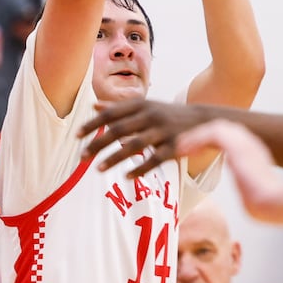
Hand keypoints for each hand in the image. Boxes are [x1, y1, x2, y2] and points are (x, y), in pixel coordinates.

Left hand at [79, 99, 209, 175]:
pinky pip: (154, 160)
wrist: (205, 120)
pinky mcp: (175, 146)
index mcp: (143, 105)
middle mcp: (152, 116)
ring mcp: (164, 131)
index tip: (77, 136)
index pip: (113, 113)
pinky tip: (127, 177)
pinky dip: (140, 169)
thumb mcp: (147, 105)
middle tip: (81, 157)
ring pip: (134, 145)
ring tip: (98, 170)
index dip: (94, 124)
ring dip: (114, 158)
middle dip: (98, 143)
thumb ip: (120, 107)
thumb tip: (94, 105)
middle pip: (119, 129)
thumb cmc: (169, 114)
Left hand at [171, 121, 282, 220]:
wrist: (275, 202)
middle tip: (184, 147)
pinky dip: (197, 139)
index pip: (232, 138)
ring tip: (180, 147)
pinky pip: (213, 134)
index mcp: (255, 153)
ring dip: (196, 136)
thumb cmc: (267, 205)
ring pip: (215, 128)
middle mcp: (250, 143)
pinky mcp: (237, 146)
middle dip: (202, 136)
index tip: (197, 153)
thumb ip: (250, 187)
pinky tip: (185, 151)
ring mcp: (245, 143)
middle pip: (223, 129)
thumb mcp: (256, 192)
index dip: (212, 143)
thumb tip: (248, 194)